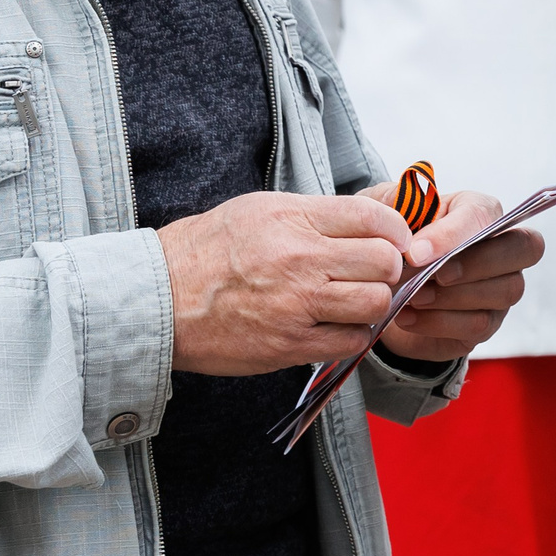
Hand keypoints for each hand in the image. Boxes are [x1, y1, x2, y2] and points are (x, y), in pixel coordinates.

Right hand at [159, 191, 415, 374]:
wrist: (159, 299)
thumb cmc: (208, 250)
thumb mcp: (262, 210)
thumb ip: (318, 213)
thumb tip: (373, 213)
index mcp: (294, 219)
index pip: (376, 218)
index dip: (397, 230)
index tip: (394, 240)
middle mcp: (301, 260)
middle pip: (385, 263)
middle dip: (388, 268)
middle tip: (374, 272)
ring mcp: (297, 305)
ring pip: (375, 304)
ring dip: (373, 303)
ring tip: (354, 299)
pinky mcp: (290, 345)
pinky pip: (351, 341)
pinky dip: (353, 334)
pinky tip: (336, 324)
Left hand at [358, 185, 541, 363]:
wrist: (382, 287)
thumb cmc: (396, 242)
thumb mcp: (389, 215)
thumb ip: (399, 204)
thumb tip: (405, 217)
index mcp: (479, 211)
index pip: (486, 214)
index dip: (454, 234)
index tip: (415, 252)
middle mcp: (502, 246)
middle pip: (523, 248)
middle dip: (475, 263)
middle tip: (432, 275)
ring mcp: (501, 286)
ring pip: (504, 290)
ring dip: (453, 296)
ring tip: (412, 296)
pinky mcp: (489, 322)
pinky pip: (479, 324)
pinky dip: (439, 322)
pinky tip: (408, 315)